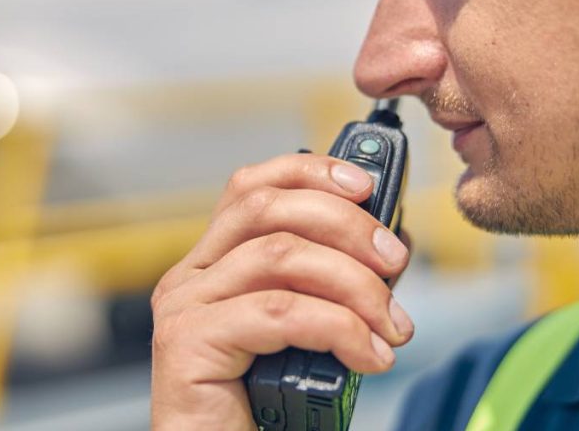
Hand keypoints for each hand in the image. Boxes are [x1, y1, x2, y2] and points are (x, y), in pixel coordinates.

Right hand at [150, 154, 414, 429]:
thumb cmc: (267, 406)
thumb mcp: (306, 329)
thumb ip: (327, 283)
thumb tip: (386, 246)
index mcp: (215, 263)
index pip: (252, 187)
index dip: (310, 172)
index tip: (366, 185)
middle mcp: (191, 275)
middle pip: (268, 209)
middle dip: (346, 226)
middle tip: (395, 262)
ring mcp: (183, 306)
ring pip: (280, 256)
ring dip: (354, 285)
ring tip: (392, 326)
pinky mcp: (186, 342)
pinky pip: (278, 312)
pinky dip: (338, 328)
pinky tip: (368, 356)